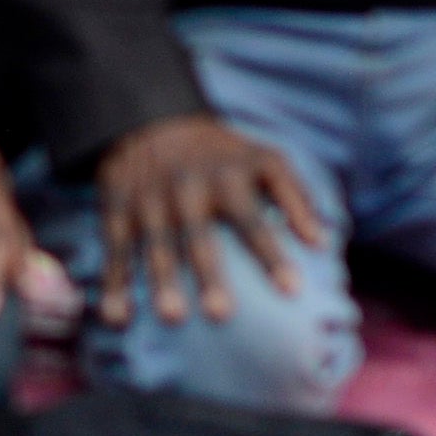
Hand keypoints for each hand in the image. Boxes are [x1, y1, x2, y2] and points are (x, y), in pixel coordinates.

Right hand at [87, 110, 328, 327]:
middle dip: (208, 273)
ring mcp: (148, 199)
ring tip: (173, 318)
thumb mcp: (264, 159)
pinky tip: (117, 319)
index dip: (271, 254)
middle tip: (221, 315)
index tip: (293, 291)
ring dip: (161, 280)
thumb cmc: (222, 156)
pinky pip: (115, 250)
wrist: (149, 117)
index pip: (252, 220)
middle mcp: (186, 188)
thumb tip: (321, 243)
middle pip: (198, 235)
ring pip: (155, 244)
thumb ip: (296, 196)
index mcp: (227, 177)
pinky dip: (114, 283)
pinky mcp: (116, 209)